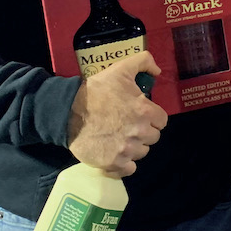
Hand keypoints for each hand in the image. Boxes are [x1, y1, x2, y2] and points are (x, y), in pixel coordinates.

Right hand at [66, 52, 166, 177]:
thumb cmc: (96, 91)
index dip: (152, 117)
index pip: (161, 121)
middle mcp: (139, 132)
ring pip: (142, 153)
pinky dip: (124, 164)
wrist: (68, 111)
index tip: (140, 115)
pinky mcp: (113, 163)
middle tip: (128, 125)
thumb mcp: (120, 69)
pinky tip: (116, 154)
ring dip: (134, 147)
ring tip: (119, 138)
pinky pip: (129, 169)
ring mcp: (126, 150)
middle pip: (153, 138)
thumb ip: (143, 62)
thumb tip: (158, 70)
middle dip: (143, 132)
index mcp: (145, 111)